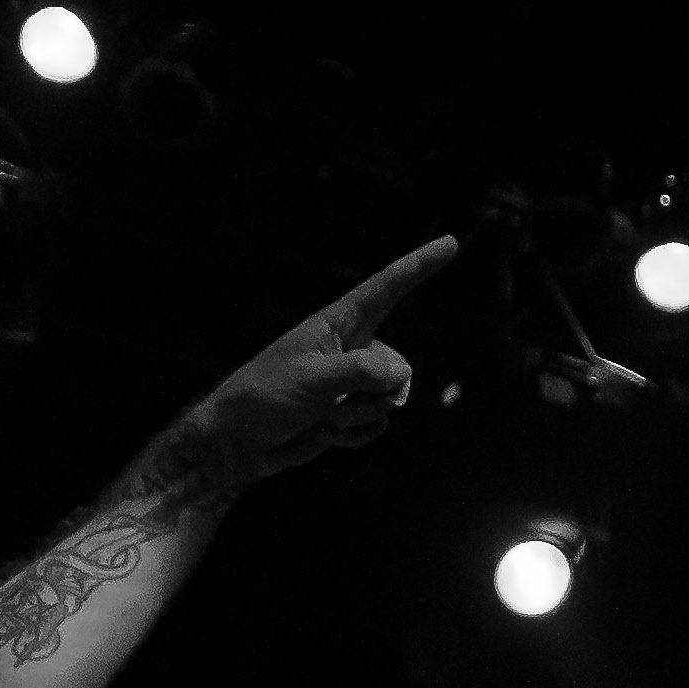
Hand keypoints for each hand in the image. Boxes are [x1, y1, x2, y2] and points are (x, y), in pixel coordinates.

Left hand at [170, 236, 457, 480]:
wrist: (238, 443)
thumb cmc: (265, 397)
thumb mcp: (312, 379)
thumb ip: (362, 372)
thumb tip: (401, 378)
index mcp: (337, 324)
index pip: (387, 288)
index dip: (420, 265)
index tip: (450, 244)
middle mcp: (351, 348)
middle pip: (399, 368)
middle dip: (372, 394)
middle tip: (327, 404)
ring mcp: (351, 383)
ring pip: (389, 402)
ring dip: (355, 418)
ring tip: (317, 417)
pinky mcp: (348, 413)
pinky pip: (377, 426)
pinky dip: (352, 437)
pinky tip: (321, 433)